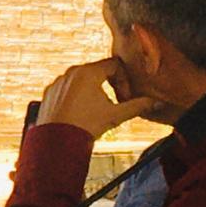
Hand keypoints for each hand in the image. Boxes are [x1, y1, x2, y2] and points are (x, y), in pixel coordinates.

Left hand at [35, 57, 157, 138]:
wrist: (58, 141)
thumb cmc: (87, 126)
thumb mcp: (115, 115)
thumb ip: (137, 106)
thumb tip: (156, 102)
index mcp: (88, 72)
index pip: (114, 65)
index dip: (124, 80)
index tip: (124, 98)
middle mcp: (71, 72)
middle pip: (98, 71)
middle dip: (110, 85)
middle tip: (114, 104)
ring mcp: (58, 81)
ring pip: (81, 80)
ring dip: (93, 91)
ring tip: (96, 111)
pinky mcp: (49, 92)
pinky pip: (67, 89)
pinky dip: (76, 97)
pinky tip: (80, 114)